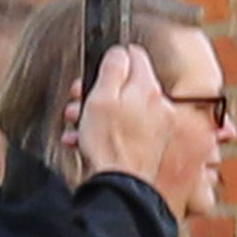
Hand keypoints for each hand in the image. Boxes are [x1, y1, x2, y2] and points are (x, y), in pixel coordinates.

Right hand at [72, 42, 181, 186]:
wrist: (121, 185)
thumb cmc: (110, 144)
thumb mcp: (101, 97)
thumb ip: (113, 69)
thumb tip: (121, 51)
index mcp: (149, 89)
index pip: (136, 56)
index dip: (113, 59)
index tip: (99, 68)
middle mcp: (160, 105)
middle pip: (128, 85)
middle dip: (99, 89)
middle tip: (78, 97)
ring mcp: (158, 126)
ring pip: (124, 108)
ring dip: (97, 112)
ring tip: (76, 122)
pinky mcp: (152, 145)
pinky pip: (127, 129)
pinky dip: (107, 131)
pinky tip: (84, 140)